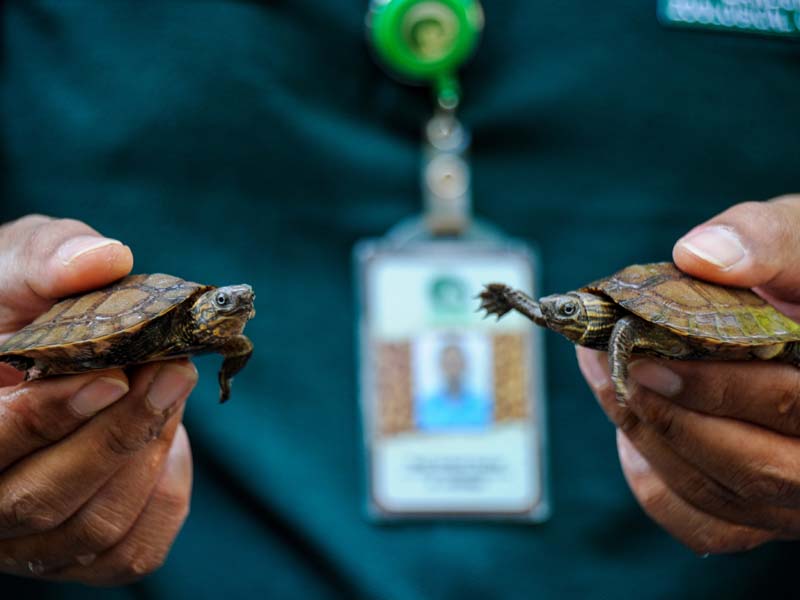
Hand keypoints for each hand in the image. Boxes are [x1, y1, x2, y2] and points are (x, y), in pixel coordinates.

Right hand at [0, 215, 195, 584]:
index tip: (111, 377)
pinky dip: (165, 493)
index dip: (44, 419)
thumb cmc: (26, 304)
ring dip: (147, 452)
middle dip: (116, 433)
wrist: (64, 353)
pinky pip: (133, 550)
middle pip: (38, 499)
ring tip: (175, 387)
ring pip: (92, 528)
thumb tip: (103, 260)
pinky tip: (167, 439)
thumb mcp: (19, 265)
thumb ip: (46, 259)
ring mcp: (28, 537)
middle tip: (173, 370)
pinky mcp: (83, 552)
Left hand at [577, 196, 799, 554]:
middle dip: (669, 416)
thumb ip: (769, 242)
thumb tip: (698, 256)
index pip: (792, 404)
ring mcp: (799, 496)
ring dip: (648, 437)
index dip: (717, 387)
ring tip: (603, 379)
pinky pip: (707, 524)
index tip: (645, 359)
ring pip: (721, 495)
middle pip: (753, 467)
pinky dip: (658, 486)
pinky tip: (630, 437)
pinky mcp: (765, 511)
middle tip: (609, 367)